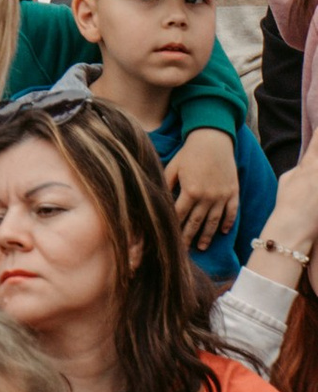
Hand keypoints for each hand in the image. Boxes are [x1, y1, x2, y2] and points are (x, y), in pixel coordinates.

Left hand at [165, 124, 240, 250]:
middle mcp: (207, 197)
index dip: (173, 227)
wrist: (213, 139)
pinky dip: (228, 223)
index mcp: (190, 191)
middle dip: (188, 238)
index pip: (179, 215)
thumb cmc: (189, 152)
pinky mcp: (233, 192)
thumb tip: (158, 200)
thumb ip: (166, 184)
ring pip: (214, 222)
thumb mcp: (173, 167)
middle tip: (182, 252)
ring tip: (201, 247)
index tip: (168, 239)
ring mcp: (222, 196)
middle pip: (196, 223)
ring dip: (207, 236)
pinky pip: (232, 212)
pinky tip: (223, 232)